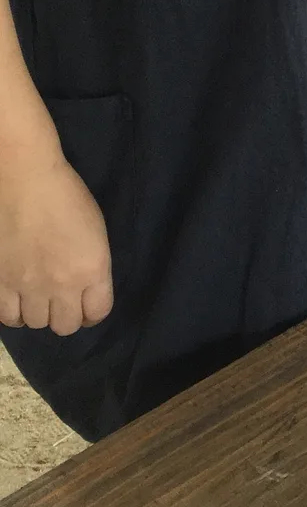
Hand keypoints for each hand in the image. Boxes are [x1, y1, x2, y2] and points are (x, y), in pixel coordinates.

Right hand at [0, 139, 112, 335]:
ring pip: (36, 324)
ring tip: (36, 297)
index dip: (93, 313)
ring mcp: (27, 287)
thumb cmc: (66, 197)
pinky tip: (16, 298)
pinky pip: (7, 317)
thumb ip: (91, 266)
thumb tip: (84, 287)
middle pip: (66, 326)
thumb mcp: (95, 233)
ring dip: (39, 313)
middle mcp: (61, 285)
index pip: (98, 313)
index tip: (87, 306)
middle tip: (61, 301)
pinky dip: (14, 313)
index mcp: (92, 270)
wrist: (24, 181)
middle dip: (67, 316)